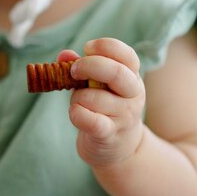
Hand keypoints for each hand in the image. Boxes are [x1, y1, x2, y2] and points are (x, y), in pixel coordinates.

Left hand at [58, 38, 145, 170]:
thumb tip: (63, 55)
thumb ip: (82, 68)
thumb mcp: (98, 86)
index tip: (87, 49)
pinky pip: (89, 119)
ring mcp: (124, 116)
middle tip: (74, 71)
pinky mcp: (110, 134)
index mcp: (132, 76)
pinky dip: (76, 114)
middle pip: (115, 72)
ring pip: (93, 97)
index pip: (126, 54)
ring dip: (76, 97)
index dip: (104, 46)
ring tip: (78, 103)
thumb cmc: (105, 110)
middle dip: (87, 66)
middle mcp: (133, 94)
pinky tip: (76, 114)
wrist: (119, 149)